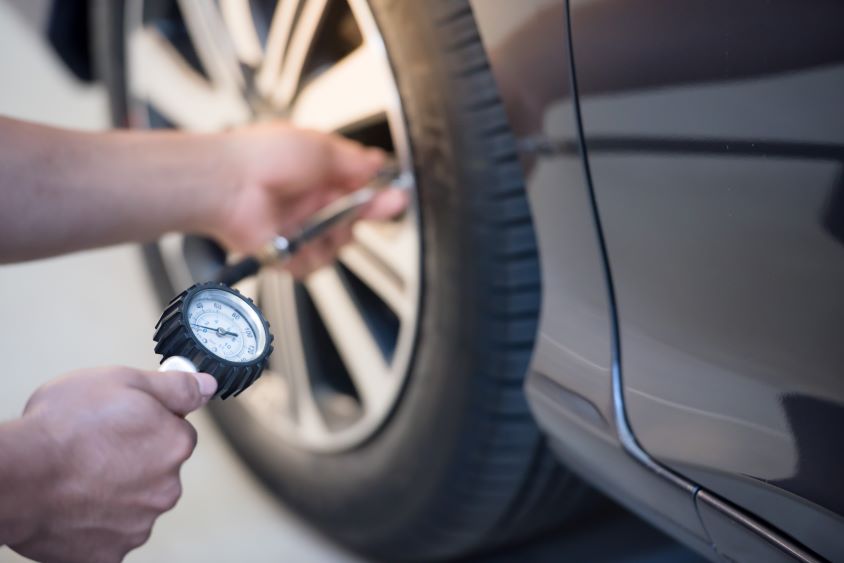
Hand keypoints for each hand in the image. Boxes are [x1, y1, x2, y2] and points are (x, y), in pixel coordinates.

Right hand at [6, 367, 216, 562]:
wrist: (16, 477)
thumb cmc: (62, 428)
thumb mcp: (124, 382)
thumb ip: (175, 386)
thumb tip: (207, 386)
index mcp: (175, 445)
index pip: (177, 431)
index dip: (148, 423)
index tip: (121, 423)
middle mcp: (166, 488)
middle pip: (158, 469)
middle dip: (133, 459)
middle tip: (95, 448)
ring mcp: (139, 525)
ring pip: (134, 503)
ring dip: (115, 492)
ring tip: (78, 476)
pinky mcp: (109, 554)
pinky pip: (109, 534)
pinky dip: (94, 522)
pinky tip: (74, 505)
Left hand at [212, 123, 408, 277]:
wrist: (227, 186)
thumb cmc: (261, 157)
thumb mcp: (318, 146)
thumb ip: (353, 158)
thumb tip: (378, 161)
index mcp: (322, 173)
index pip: (363, 188)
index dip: (382, 195)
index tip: (397, 197)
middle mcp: (313, 201)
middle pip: (355, 220)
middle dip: (359, 216)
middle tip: (354, 210)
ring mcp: (302, 228)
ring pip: (338, 245)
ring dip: (329, 236)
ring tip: (312, 221)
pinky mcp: (289, 252)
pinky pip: (314, 264)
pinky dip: (306, 254)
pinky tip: (295, 238)